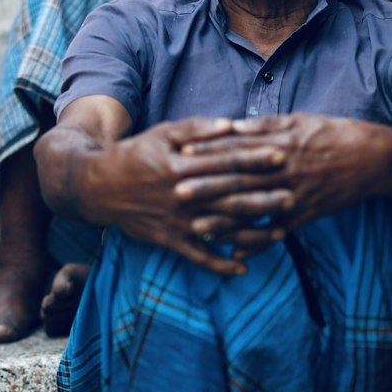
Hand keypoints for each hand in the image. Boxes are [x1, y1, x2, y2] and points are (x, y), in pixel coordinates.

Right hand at [88, 116, 294, 273]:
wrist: (97, 187)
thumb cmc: (134, 155)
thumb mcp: (162, 134)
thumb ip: (197, 129)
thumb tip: (232, 124)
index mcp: (181, 166)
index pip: (226, 162)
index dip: (255, 159)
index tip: (282, 155)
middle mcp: (182, 196)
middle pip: (230, 196)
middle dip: (264, 195)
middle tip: (294, 193)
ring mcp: (176, 222)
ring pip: (221, 230)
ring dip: (252, 232)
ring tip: (280, 231)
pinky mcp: (169, 241)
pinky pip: (198, 257)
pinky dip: (221, 264)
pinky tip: (244, 268)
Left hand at [176, 113, 391, 238]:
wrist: (376, 158)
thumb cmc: (336, 134)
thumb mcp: (301, 120)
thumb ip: (266, 125)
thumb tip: (233, 124)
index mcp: (280, 142)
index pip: (237, 146)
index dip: (208, 151)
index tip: (181, 154)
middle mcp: (284, 169)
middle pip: (239, 178)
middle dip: (207, 186)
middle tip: (177, 192)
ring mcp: (296, 193)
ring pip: (255, 208)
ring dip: (226, 219)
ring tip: (198, 228)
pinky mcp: (307, 214)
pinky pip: (278, 231)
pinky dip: (258, 243)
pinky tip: (237, 253)